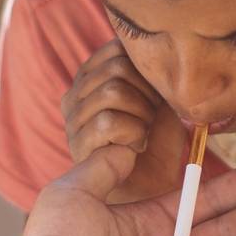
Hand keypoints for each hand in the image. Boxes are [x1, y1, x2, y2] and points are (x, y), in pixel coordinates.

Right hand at [60, 39, 189, 201]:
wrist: (149, 188)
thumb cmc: (156, 142)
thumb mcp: (159, 99)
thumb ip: (153, 72)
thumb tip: (163, 51)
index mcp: (92, 76)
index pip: (118, 48)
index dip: (147, 69)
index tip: (157, 94)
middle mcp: (75, 93)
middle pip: (117, 67)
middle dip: (147, 93)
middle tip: (151, 117)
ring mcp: (72, 119)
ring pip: (113, 92)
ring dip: (141, 114)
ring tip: (143, 132)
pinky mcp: (77, 145)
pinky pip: (109, 122)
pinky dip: (133, 133)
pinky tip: (135, 148)